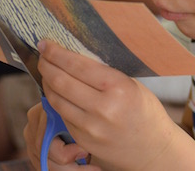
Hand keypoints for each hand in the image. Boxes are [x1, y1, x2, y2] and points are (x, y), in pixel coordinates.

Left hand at [28, 41, 189, 169]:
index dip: (56, 53)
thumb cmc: (144, 111)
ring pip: (56, 99)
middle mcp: (103, 108)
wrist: (152, 148)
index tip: (46, 44)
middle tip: (42, 55)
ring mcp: (91, 127)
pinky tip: (57, 91)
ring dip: (47, 83)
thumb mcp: (131, 84)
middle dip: (46, 65)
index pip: (77, 65)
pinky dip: (56, 100)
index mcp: (119, 87)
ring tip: (47, 72)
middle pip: (61, 82)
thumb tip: (73, 56)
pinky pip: (62, 115)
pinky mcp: (83, 140)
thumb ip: (103, 74)